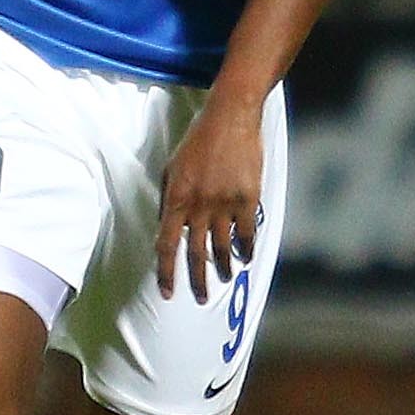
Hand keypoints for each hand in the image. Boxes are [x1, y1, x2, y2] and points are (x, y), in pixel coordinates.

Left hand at [155, 93, 262, 303]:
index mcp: (176, 198)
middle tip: (199, 297)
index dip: (166, 272)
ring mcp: (224, 203)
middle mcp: (198, 206)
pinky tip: (245, 258)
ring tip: (224, 278)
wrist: (230, 117)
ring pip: (222, 247)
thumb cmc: (198, 140)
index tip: (167, 292)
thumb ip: (168, 198)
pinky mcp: (248, 198)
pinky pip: (246, 233)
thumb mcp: (172, 167)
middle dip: (196, 280)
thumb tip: (167, 226)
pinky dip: (245, 249)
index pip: (166, 245)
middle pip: (194, 253)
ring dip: (222, 267)